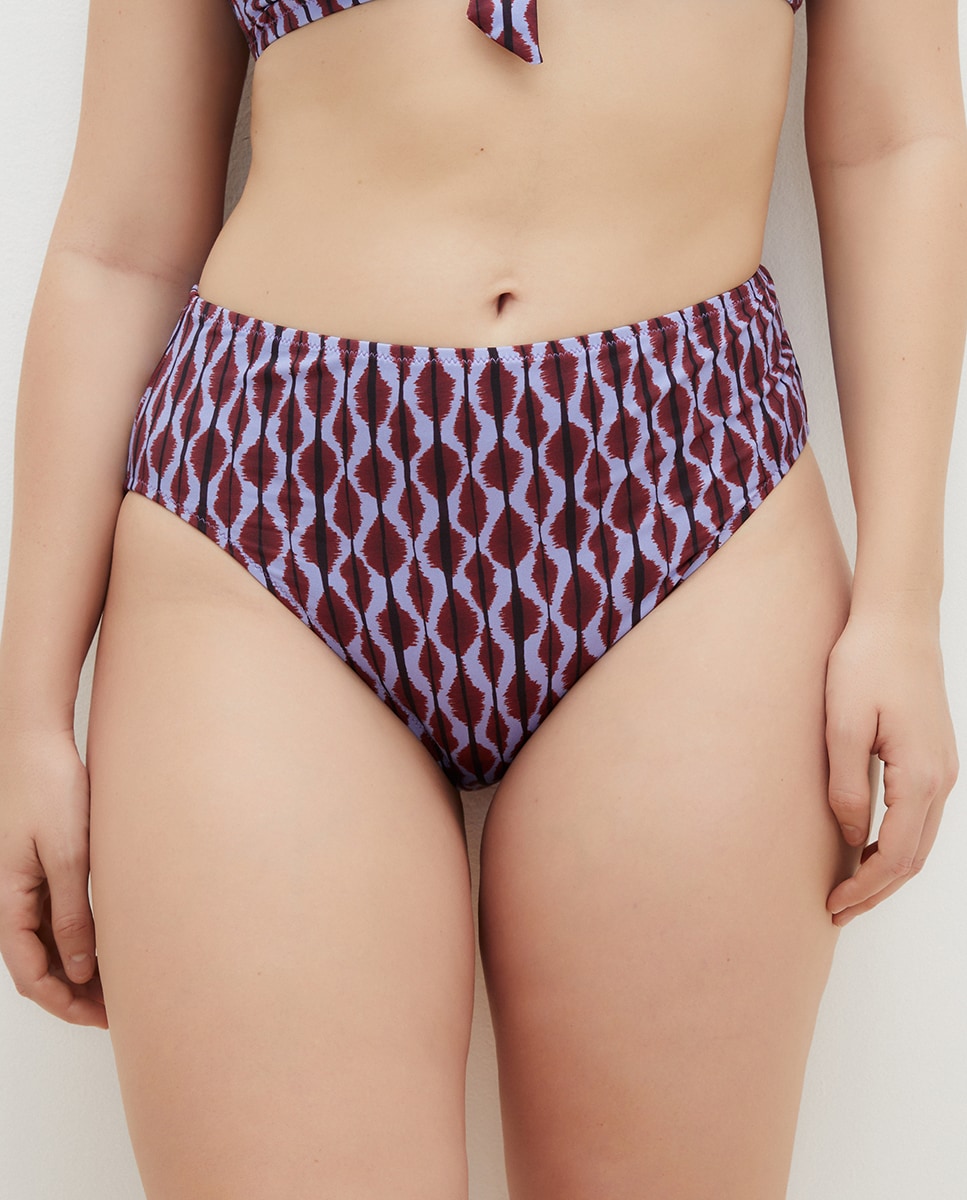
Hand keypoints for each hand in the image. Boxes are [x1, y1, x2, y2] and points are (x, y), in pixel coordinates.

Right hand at [0, 723, 107, 1026]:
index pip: (29, 973)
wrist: (36, 741)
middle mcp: (13, 898)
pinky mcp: (43, 867)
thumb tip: (80, 968)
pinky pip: (57, 917)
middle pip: (38, 965)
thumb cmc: (47, 788)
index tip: (99, 1018)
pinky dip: (80, 939)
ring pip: (49, 944)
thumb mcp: (67, 854)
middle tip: (117, 1012)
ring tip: (120, 985)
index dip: (62, 1002)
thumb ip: (72, 912)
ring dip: (79, 969)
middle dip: (73, 995)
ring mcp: (27, 884)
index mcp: (9, 899)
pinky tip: (110, 945)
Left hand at [824, 605, 958, 925]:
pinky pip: (919, 818)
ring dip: (886, 872)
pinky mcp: (934, 758)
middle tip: (835, 912)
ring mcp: (944, 770)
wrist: (898, 620)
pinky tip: (865, 849)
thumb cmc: (865, 662)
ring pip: (920, 841)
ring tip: (847, 891)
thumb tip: (850, 837)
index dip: (865, 888)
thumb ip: (845, 785)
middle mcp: (942, 780)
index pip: (896, 857)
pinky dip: (895, 844)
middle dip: (875, 891)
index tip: (831, 905)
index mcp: (920, 777)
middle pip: (913, 859)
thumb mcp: (842, 724)